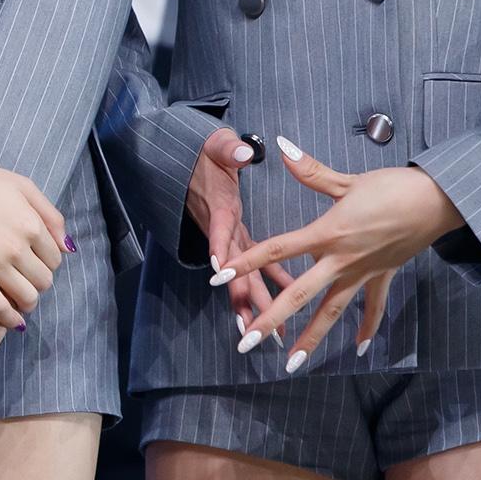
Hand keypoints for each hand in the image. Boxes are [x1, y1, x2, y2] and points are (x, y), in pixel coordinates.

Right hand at [0, 147, 69, 328]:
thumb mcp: (20, 186)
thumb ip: (50, 215)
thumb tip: (68, 247)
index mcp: (31, 224)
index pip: (55, 260)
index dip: (45, 263)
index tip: (32, 263)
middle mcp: (17, 246)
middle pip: (44, 281)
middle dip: (37, 282)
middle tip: (23, 278)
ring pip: (27, 297)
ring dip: (26, 301)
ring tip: (17, 298)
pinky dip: (8, 317)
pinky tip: (8, 318)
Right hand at [186, 128, 295, 335]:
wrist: (189, 159)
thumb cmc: (204, 152)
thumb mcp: (215, 145)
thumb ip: (227, 149)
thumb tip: (239, 151)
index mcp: (219, 207)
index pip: (218, 230)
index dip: (219, 249)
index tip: (219, 270)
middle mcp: (223, 229)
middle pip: (232, 271)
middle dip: (242, 300)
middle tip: (251, 329)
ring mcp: (231, 236)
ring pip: (245, 276)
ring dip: (258, 304)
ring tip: (274, 334)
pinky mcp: (239, 235)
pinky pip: (259, 263)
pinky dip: (275, 280)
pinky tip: (291, 296)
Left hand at [219, 136, 466, 371]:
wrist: (438, 201)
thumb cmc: (392, 186)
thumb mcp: (348, 179)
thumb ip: (310, 170)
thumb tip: (280, 147)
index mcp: (327, 234)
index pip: (277, 249)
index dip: (246, 261)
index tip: (220, 277)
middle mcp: (342, 259)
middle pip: (299, 294)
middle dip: (271, 319)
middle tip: (246, 343)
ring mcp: (363, 272)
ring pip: (333, 311)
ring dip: (312, 338)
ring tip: (291, 363)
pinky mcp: (384, 275)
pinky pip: (374, 307)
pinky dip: (367, 328)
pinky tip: (358, 350)